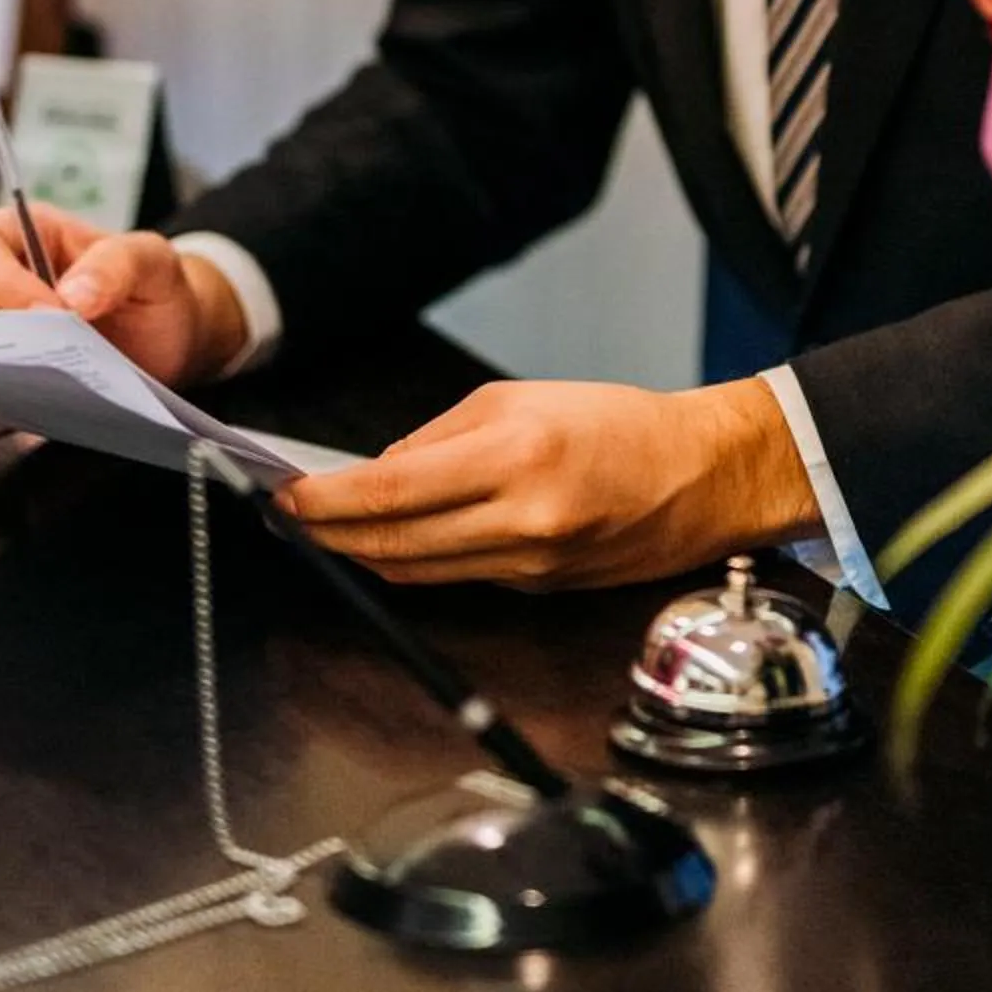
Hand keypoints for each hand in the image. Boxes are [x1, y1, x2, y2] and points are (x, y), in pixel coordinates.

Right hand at [0, 208, 247, 391]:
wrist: (172, 339)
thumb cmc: (154, 288)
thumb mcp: (151, 262)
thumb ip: (116, 264)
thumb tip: (72, 297)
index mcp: (22, 236)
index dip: (0, 279)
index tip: (49, 312)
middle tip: (40, 359)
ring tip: (31, 397)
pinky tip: (26, 423)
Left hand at [279, 375, 819, 589]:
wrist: (703, 477)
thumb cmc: (618, 423)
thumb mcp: (523, 399)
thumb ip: (442, 437)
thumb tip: (378, 472)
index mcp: (516, 457)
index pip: (394, 490)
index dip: (329, 501)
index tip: (288, 495)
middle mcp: (520, 521)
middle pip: (393, 543)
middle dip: (330, 534)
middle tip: (290, 516)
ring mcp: (529, 566)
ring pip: (417, 572)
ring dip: (363, 553)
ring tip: (328, 530)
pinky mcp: (537, 591)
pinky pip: (457, 579)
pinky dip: (417, 560)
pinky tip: (393, 539)